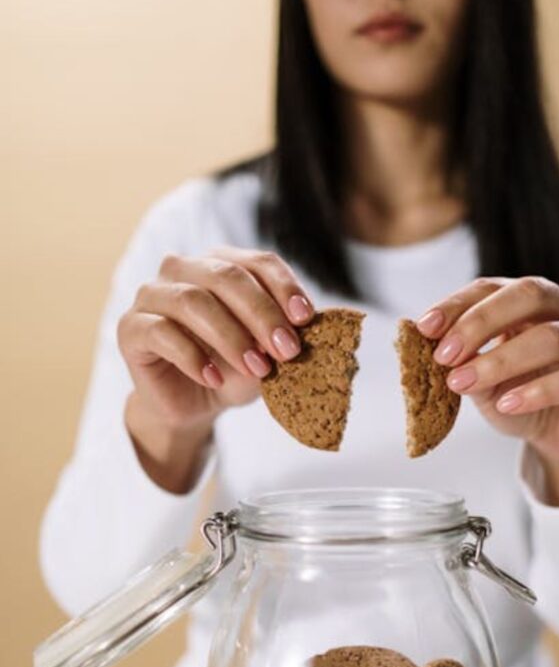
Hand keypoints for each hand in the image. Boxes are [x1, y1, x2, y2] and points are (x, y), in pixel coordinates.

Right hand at [118, 247, 313, 430]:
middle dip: (262, 314)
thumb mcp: (268, 352)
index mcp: (221, 264)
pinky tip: (214, 379)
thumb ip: (286, 334)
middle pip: (226, 276)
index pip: (257, 262)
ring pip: (193, 301)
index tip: (306, 318)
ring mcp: (152, 295)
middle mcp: (183, 269)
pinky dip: (193, 357)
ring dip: (231, 337)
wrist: (194, 404)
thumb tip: (318, 326)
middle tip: (287, 351)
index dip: (284, 286)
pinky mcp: (131, 328)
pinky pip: (162, 333)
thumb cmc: (232, 369)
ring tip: (257, 369)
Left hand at [417, 276, 558, 504]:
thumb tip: (430, 347)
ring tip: (466, 383)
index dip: (458, 304)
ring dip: (502, 360)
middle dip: (480, 323)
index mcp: (537, 299)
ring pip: (553, 337)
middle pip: (530, 295)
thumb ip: (464, 363)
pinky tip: (508, 404)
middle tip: (445, 355)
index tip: (425, 328)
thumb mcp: (484, 383)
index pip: (495, 286)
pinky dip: (539, 390)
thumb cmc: (522, 400)